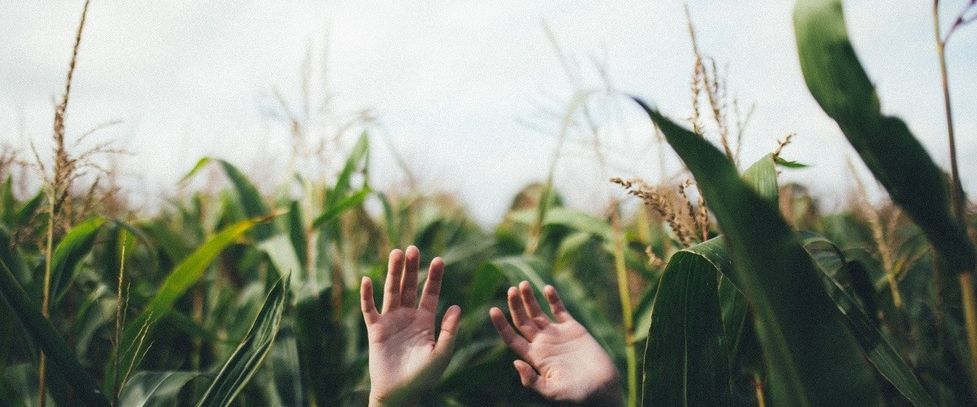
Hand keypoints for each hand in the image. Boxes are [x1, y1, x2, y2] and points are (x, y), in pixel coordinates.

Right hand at [360, 246, 460, 406]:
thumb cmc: (423, 378)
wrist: (400, 393)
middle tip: (413, 248)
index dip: (434, 277)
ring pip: (391, 292)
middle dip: (412, 268)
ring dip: (393, 273)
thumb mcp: (441, 354)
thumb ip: (449, 331)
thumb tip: (456, 306)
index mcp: (425, 321)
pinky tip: (367, 280)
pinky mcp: (375, 330)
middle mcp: (407, 317)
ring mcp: (390, 321)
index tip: (438, 259)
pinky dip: (367, 295)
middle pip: (409, 287)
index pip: (430, 294)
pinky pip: (369, 309)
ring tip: (396, 253)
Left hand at [490, 281, 622, 405]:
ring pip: (537, 313)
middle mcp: (542, 344)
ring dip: (529, 299)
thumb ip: (532, 380)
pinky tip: (547, 288)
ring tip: (522, 284)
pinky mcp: (573, 329)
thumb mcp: (552, 391)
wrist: (603, 389)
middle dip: (515, 305)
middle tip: (511, 289)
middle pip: (522, 321)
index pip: (512, 338)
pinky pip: (560, 310)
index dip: (501, 325)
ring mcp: (557, 335)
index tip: (493, 310)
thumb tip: (515, 363)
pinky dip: (553, 299)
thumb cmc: (577, 395)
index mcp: (534, 358)